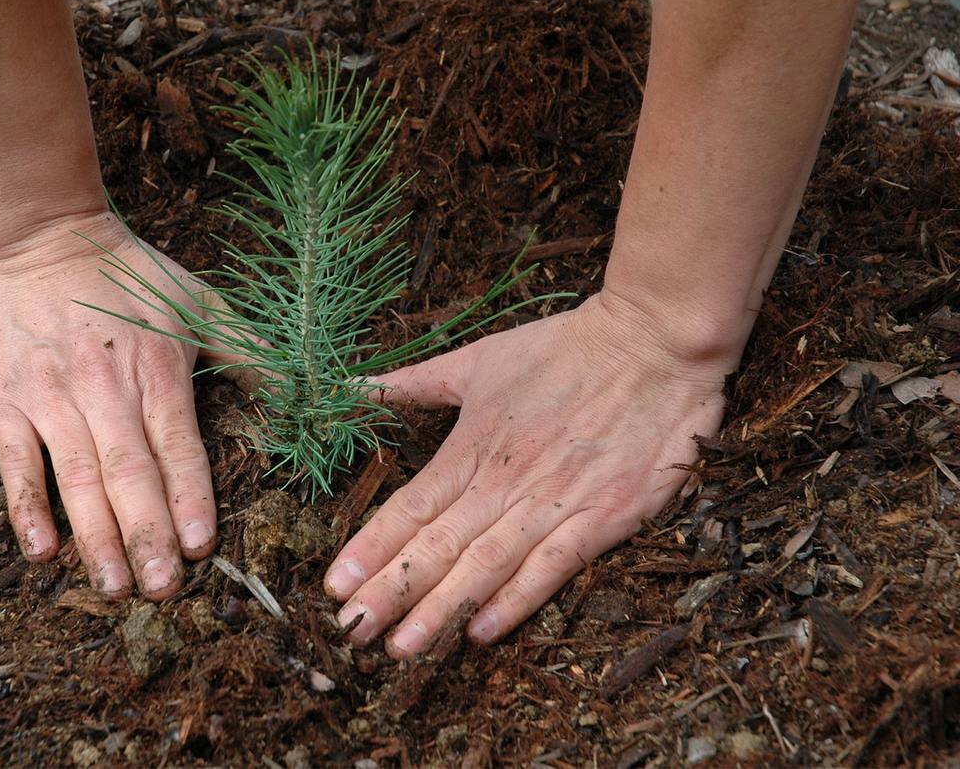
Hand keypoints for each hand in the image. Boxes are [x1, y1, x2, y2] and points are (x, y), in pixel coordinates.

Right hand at [0, 210, 215, 599]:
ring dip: (96, 536)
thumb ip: (249, 350)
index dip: (189, 497)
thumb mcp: (197, 300)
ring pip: (76, 477)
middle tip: (163, 590)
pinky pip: (15, 462)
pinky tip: (43, 550)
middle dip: (147, 535)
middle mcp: (104, 387)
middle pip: (129, 472)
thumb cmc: (125, 270)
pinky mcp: (5, 399)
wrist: (36, 232)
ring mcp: (50, 396)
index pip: (177, 445)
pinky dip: (27, 508)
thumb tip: (306, 391)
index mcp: (156, 368)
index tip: (202, 547)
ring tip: (114, 586)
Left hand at [324, 291, 731, 654]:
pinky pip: (553, 567)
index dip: (370, 549)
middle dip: (391, 592)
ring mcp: (555, 501)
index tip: (333, 586)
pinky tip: (481, 633)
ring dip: (441, 609)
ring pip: (486, 565)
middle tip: (351, 632)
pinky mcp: (605, 517)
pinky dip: (516, 601)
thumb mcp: (480, 358)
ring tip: (402, 648)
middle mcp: (506, 480)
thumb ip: (415, 382)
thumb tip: (354, 387)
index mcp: (472, 445)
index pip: (410, 507)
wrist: (654, 341)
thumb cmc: (564, 348)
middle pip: (438, 546)